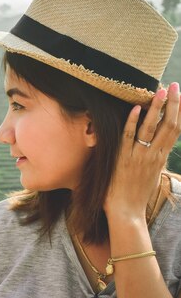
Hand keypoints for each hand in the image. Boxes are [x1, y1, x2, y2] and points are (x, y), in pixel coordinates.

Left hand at [104, 82, 180, 219]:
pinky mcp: (124, 159)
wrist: (127, 212)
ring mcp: (139, 156)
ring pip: (151, 128)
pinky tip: (136, 108)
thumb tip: (159, 146)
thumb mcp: (152, 173)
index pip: (175, 130)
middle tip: (175, 85)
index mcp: (161, 157)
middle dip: (174, 104)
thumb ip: (156, 158)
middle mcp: (154, 155)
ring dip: (156, 108)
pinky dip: (133, 122)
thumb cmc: (136, 194)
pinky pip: (129, 137)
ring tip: (160, 90)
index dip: (179, 112)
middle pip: (169, 125)